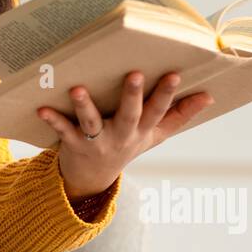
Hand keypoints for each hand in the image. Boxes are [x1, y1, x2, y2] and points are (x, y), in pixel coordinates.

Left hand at [37, 70, 214, 197]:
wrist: (92, 178)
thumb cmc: (127, 145)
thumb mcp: (156, 135)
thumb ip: (180, 116)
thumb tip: (209, 96)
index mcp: (143, 130)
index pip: (159, 110)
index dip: (167, 94)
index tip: (175, 74)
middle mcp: (122, 136)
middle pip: (130, 115)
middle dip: (133, 95)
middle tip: (134, 74)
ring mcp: (97, 141)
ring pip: (92, 122)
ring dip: (85, 106)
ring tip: (78, 90)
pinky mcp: (73, 144)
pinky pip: (63, 131)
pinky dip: (53, 120)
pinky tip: (42, 108)